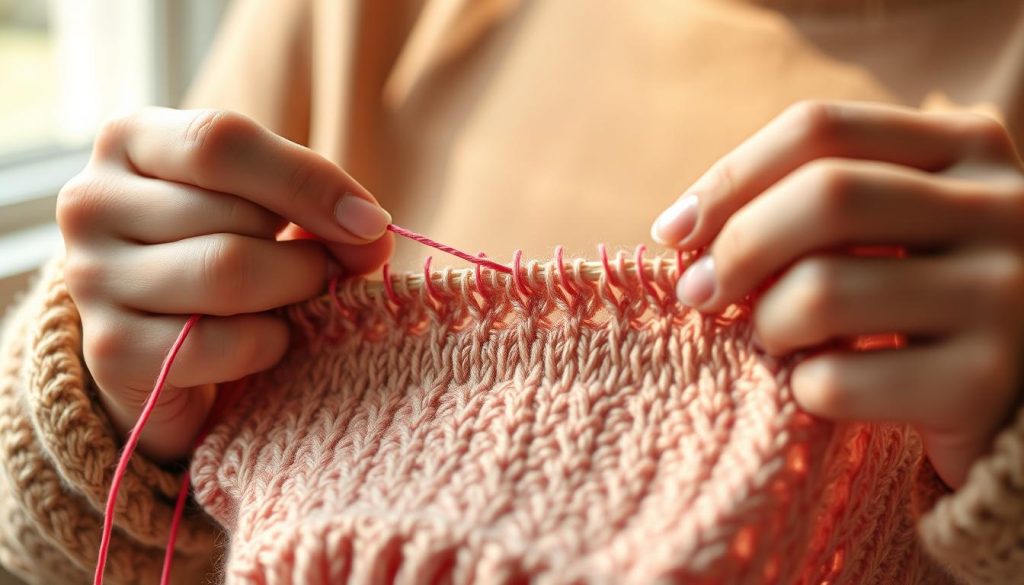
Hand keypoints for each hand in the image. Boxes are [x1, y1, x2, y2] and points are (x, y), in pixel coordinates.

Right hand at [57, 108, 393, 461]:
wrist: (161, 345)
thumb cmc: (224, 250)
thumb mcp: (262, 207)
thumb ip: (313, 206)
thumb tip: (373, 231)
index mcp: (130, 140)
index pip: (222, 142)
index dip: (309, 182)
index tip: (372, 221)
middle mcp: (92, 201)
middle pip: (234, 217)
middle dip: (307, 251)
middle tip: (329, 271)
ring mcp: (91, 277)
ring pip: (226, 274)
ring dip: (290, 294)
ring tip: (296, 301)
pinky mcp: (108, 350)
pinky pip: (214, 343)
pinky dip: (264, 344)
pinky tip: (265, 340)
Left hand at [651, 101, 1023, 488]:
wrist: (1016, 398)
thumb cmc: (921, 300)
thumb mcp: (889, 225)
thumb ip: (808, 203)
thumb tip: (683, 230)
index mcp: (967, 146)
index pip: (820, 129)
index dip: (728, 178)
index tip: (673, 232)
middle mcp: (1002, 207)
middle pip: (824, 196)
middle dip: (735, 247)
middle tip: (696, 293)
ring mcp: (1005, 294)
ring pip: (824, 291)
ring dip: (766, 324)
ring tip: (771, 340)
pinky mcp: (985, 384)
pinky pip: (839, 380)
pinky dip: (801, 389)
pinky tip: (814, 389)